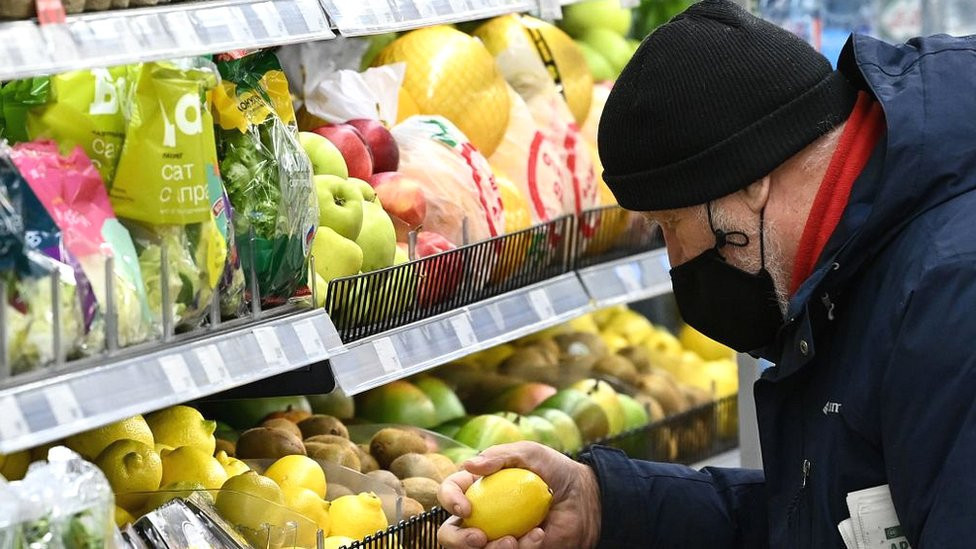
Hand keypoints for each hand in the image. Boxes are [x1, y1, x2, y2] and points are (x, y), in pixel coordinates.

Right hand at [437, 441, 601, 548]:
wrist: (584, 497)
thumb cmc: (554, 470)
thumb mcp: (529, 453)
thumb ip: (499, 455)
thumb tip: (468, 464)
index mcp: (477, 487)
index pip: (449, 493)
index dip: (449, 501)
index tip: (466, 509)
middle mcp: (481, 514)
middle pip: (449, 533)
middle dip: (458, 540)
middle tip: (480, 538)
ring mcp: (496, 535)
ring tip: (514, 541)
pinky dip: (523, 548)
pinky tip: (538, 535)